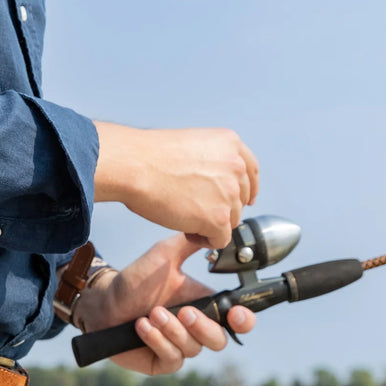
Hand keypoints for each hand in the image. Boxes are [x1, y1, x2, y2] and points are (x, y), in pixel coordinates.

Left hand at [74, 233, 255, 374]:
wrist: (103, 301)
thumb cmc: (135, 280)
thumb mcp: (164, 255)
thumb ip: (190, 243)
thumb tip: (215, 228)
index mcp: (204, 306)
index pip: (235, 319)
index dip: (244, 320)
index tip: (237, 313)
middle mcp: (195, 330)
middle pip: (218, 340)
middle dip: (202, 326)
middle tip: (184, 311)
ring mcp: (179, 347)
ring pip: (192, 348)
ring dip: (172, 330)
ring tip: (151, 313)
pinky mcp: (161, 362)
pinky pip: (171, 358)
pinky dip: (157, 341)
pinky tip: (141, 326)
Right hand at [94, 122, 258, 248]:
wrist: (135, 166)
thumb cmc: (150, 157)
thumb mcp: (191, 146)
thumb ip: (212, 162)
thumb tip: (215, 185)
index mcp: (230, 144)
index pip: (251, 171)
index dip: (246, 190)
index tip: (243, 201)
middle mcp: (235, 167)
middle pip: (239, 200)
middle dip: (220, 208)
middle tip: (193, 209)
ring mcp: (229, 193)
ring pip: (231, 222)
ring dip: (210, 224)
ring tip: (184, 216)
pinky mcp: (218, 218)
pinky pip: (220, 240)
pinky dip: (205, 240)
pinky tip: (186, 230)